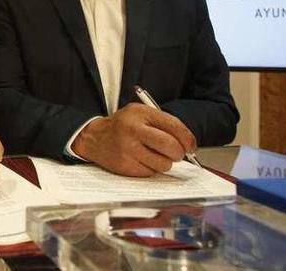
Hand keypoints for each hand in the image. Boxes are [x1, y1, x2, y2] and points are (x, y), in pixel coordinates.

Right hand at [72, 104, 196, 176]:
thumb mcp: (141, 113)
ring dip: (164, 162)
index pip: (174, 126)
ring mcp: (128, 149)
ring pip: (163, 164)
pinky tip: (141, 160)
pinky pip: (150, 173)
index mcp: (140, 114)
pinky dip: (150, 168)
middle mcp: (133, 130)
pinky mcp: (125, 166)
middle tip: (176, 154)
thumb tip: (188, 144)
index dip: (188, 139)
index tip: (191, 146)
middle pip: (171, 147)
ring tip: (154, 155)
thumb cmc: (123, 125)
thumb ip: (163, 123)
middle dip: (179, 153)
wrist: (94, 137)